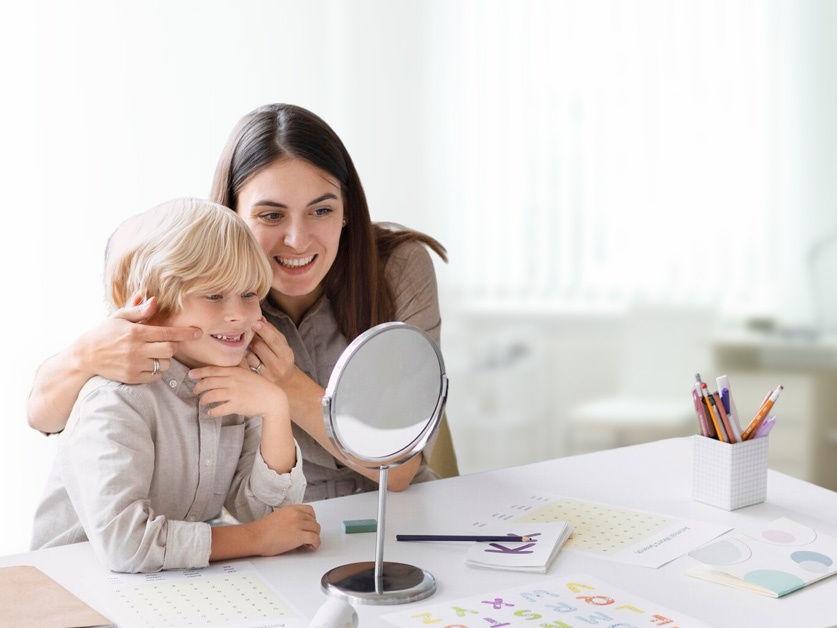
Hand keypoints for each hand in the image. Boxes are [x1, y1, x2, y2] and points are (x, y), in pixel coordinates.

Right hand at [77, 294, 200, 383]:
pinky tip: (148, 364)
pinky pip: (155, 376)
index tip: (198, 332)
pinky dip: (156, 371)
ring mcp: (134, 365)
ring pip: (164, 364)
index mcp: (136, 332)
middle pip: (170, 350)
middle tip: (167, 344)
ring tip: (154, 354)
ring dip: (165, 359)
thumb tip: (154, 300)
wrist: (85, 355)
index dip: (185, 333)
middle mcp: (136, 349)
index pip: (168, 333)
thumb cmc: (105, 333)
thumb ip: (139, 311)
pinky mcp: (131, 377)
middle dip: (173, 346)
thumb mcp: (119, 317)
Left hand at [190, 362, 289, 420]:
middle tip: (195, 390)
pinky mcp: (237, 405)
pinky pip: (219, 409)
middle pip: (209, 382)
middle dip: (198, 387)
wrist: (272, 399)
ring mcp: (234, 393)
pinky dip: (212, 412)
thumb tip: (231, 359)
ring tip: (202, 402)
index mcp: (235, 371)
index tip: (190, 374)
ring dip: (203, 399)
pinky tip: (210, 412)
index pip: (213, 370)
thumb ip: (238, 365)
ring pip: (211, 395)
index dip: (199, 372)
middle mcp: (233, 381)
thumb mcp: (249, 372)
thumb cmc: (260, 385)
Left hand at [245, 318, 295, 385]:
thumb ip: (272, 332)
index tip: (254, 321)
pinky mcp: (256, 380)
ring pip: (250, 355)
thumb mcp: (283, 345)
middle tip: (249, 332)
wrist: (285, 381)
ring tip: (249, 345)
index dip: (263, 330)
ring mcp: (266, 374)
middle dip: (253, 337)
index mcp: (286, 354)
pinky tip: (246, 355)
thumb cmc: (282, 359)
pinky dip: (244, 357)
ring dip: (247, 348)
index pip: (273, 340)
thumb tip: (261, 318)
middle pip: (259, 346)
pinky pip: (245, 364)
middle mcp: (277, 366)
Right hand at [251, 504, 320, 554]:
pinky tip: (310, 547)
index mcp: (292, 509)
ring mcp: (298, 524)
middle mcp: (297, 514)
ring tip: (308, 543)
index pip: (310, 511)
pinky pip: (315, 538)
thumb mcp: (279, 516)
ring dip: (315, 537)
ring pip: (316, 529)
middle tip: (308, 537)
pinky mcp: (299, 536)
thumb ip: (291, 517)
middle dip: (312, 530)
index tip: (309, 526)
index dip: (311, 520)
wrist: (256, 536)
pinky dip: (315, 544)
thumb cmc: (263, 530)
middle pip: (314, 521)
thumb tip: (298, 526)